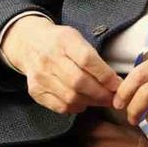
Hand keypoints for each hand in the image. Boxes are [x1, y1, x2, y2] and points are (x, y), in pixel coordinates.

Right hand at [0, 15, 121, 114]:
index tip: (118, 84)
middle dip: (101, 93)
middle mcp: (50, 58)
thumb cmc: (60, 42)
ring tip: (101, 101)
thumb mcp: (77, 38)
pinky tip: (83, 103)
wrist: (29, 43)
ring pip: (70, 97)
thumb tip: (115, 81)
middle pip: (79, 82)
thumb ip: (94, 58)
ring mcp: (41, 76)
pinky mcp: (35, 90)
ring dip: (91, 102)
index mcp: (64, 40)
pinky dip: (75, 108)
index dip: (105, 75)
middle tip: (113, 98)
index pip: (87, 60)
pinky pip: (59, 106)